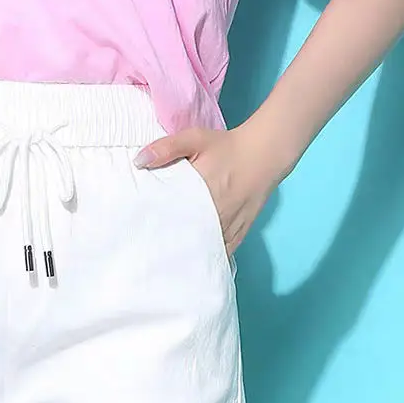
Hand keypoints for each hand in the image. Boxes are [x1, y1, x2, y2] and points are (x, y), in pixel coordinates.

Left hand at [134, 125, 288, 254]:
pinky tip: (191, 263)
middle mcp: (214, 216)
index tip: (140, 234)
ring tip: (165, 262)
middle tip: (148, 252)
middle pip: (183, 239)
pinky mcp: (238, 235)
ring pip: (200, 250)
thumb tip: (139, 161)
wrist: (265, 153)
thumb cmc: (227, 147)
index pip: (170, 219)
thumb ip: (166, 148)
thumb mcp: (195, 139)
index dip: (154, 229)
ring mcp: (227, 229)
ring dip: (184, 255)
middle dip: (166, 246)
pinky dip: (205, 258)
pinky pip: (219, 254)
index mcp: (199, 195)